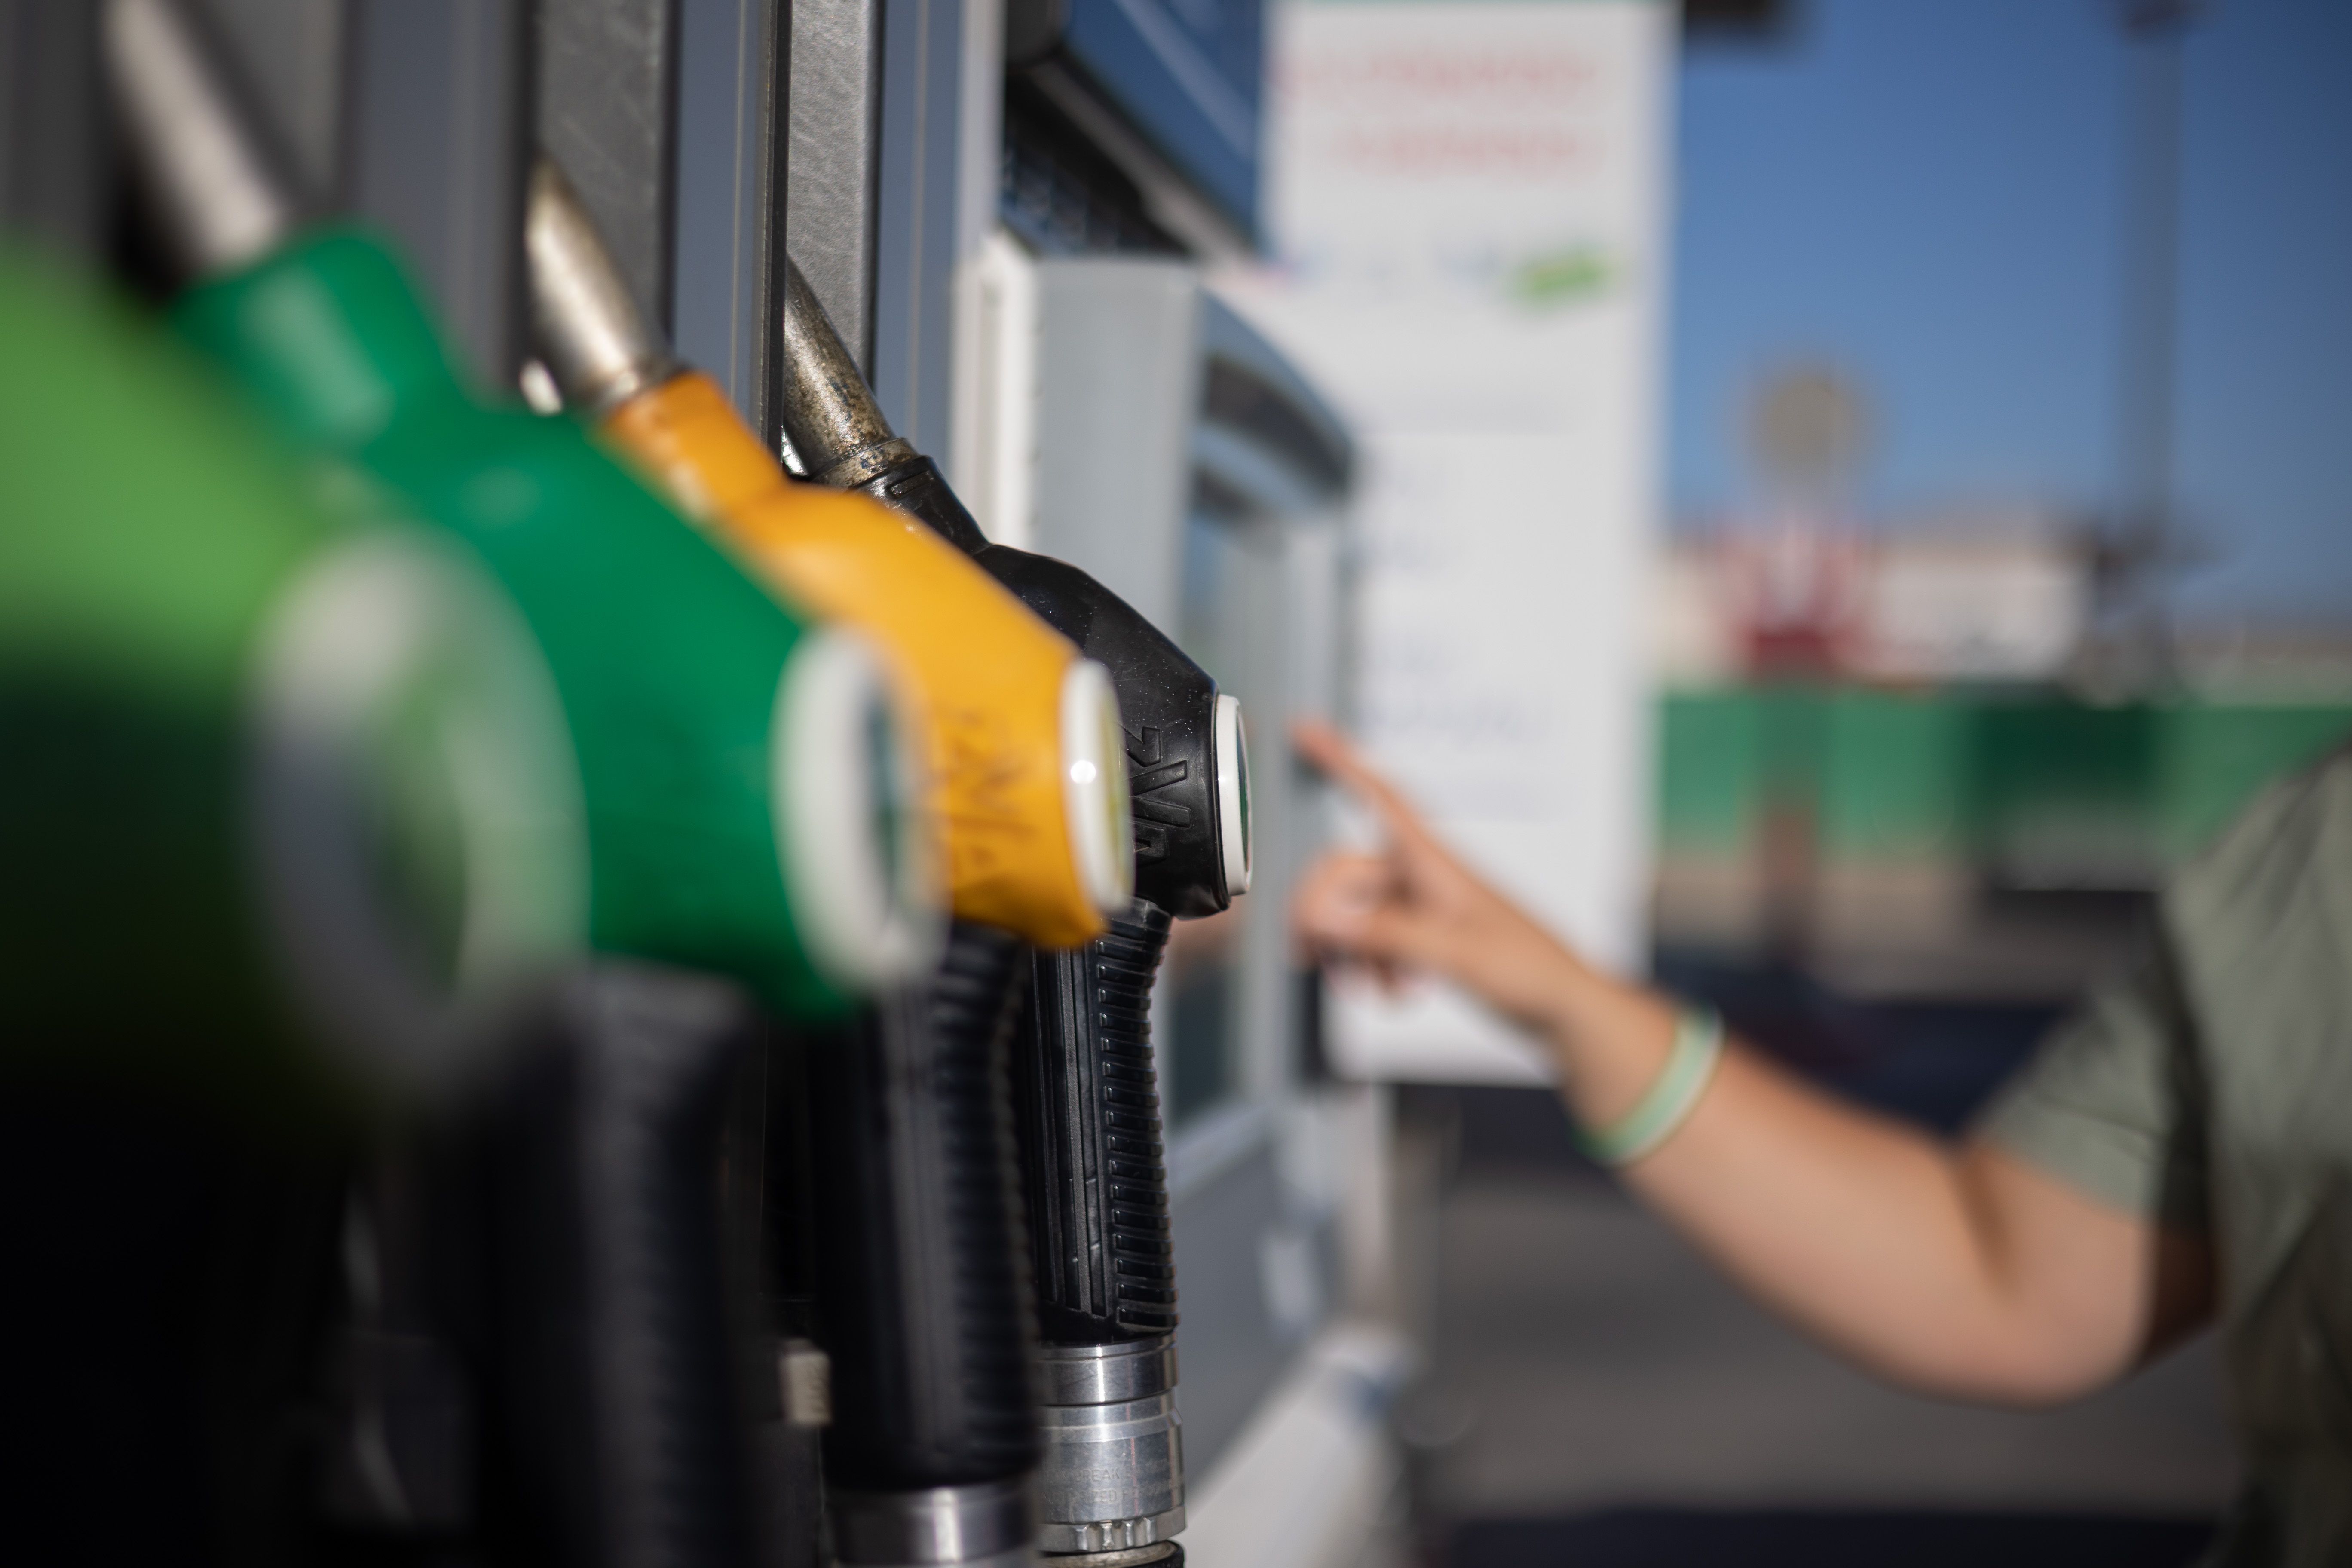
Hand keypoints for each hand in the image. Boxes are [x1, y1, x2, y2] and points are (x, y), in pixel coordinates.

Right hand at [1291, 720, 1583, 1037]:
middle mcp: (1423, 875)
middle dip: (1322, 916)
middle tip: (1308, 956)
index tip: (1305, 730)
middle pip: (1344, 872)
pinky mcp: (1426, 932)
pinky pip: (1374, 939)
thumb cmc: (1529, 971)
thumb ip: (1387, 933)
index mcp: (1435, 862)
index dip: (1341, 759)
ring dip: (1351, 952)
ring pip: (1354, 912)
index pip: (1381, 795)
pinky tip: (1397, 990)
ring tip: (1373, 987)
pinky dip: (1373, 966)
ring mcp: (1423, 904)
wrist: (1564, 1005)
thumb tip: (1325, 917)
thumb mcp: (1456, 955)